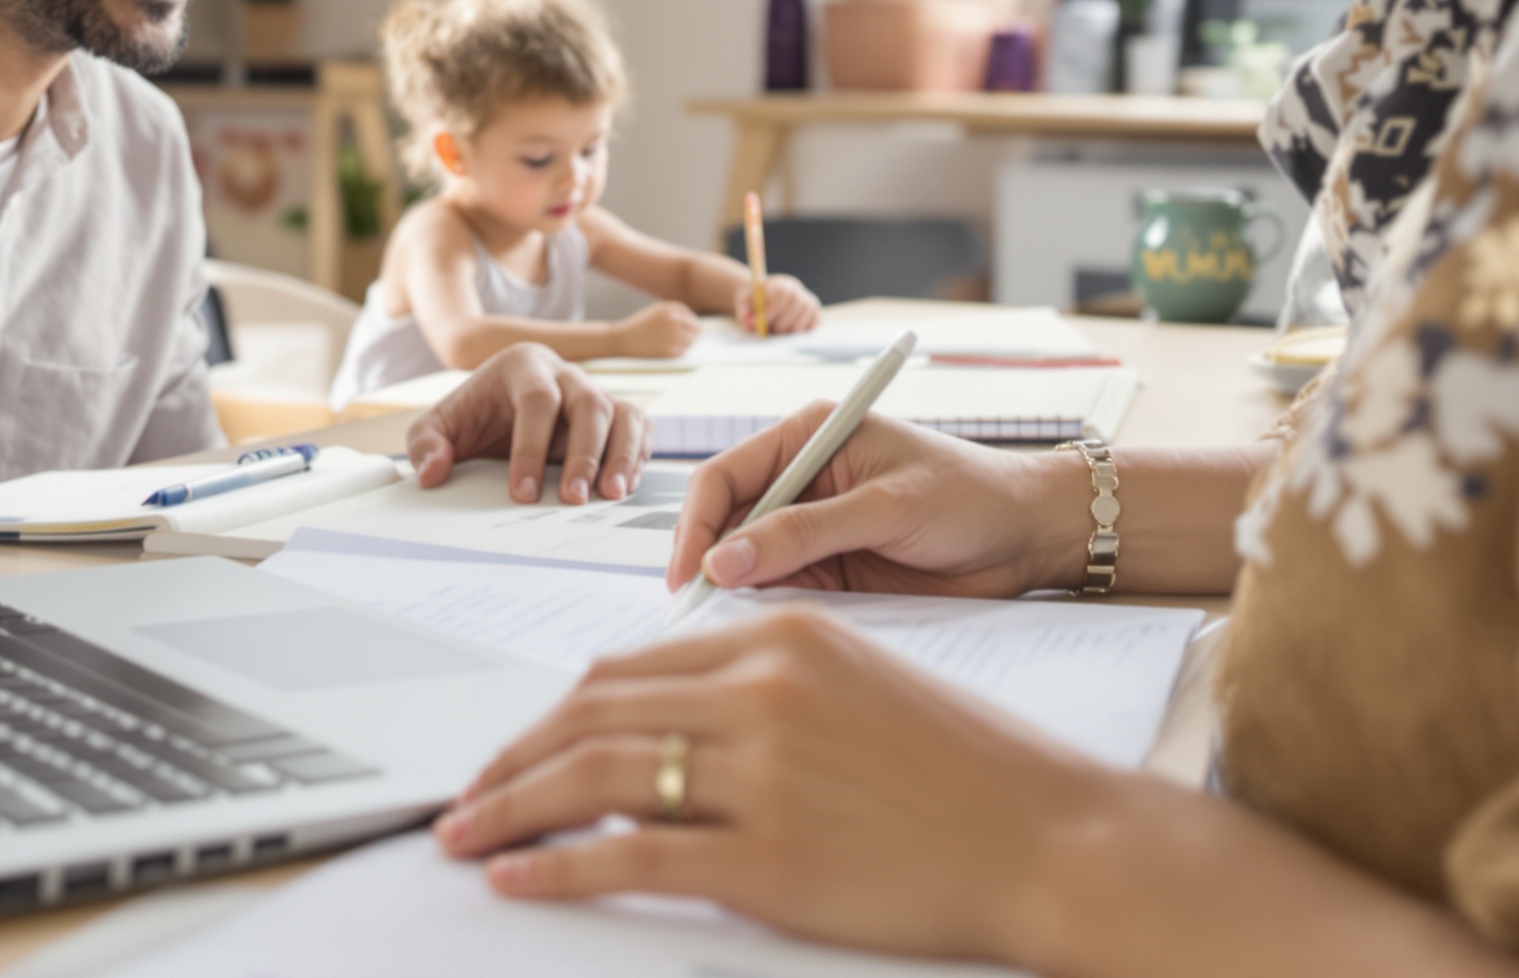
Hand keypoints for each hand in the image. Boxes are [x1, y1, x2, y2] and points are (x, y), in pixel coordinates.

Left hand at [407, 343, 649, 505]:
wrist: (495, 412)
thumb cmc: (471, 418)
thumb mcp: (437, 427)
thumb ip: (425, 445)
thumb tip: (433, 472)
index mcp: (522, 365)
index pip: (537, 400)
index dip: (532, 446)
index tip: (521, 492)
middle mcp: (565, 374)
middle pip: (589, 403)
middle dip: (583, 453)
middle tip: (572, 498)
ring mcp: (594, 392)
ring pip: (622, 413)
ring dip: (621, 455)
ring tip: (611, 495)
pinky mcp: (615, 415)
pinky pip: (639, 427)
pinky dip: (638, 455)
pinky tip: (625, 487)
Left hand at [434, 609, 1112, 966]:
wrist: (1052, 837)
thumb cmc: (967, 772)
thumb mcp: (860, 686)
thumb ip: (766, 687)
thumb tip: (669, 717)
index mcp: (781, 641)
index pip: (625, 668)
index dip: (553, 713)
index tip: (518, 748)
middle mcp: (763, 693)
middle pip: (591, 714)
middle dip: (513, 759)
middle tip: (467, 797)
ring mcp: (763, 776)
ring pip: (593, 777)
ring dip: (511, 808)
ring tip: (466, 835)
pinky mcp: (769, 858)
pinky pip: (628, 855)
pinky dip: (555, 867)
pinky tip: (517, 877)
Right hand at [612, 300, 702, 357]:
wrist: (620, 340)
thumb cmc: (639, 326)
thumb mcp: (656, 313)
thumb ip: (675, 315)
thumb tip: (697, 328)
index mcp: (669, 308)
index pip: (691, 317)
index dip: (689, 326)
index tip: (683, 332)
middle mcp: (673, 320)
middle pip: (695, 330)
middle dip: (690, 335)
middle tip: (681, 341)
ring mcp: (672, 336)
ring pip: (691, 342)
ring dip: (685, 345)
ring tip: (670, 345)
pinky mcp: (669, 351)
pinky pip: (683, 352)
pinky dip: (678, 353)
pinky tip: (666, 350)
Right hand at [667, 405, 1081, 599]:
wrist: (1029, 537)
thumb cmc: (970, 497)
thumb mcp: (886, 508)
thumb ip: (805, 534)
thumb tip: (725, 561)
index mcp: (809, 437)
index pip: (725, 477)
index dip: (697, 524)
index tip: (689, 573)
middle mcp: (802, 480)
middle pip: (727, 523)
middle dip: (710, 564)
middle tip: (696, 613)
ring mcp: (814, 529)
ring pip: (749, 563)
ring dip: (737, 593)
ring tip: (727, 627)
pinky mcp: (831, 570)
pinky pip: (783, 592)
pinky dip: (769, 612)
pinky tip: (765, 630)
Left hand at [735, 273, 820, 334]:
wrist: (765, 296)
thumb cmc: (754, 301)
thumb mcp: (743, 303)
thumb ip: (743, 312)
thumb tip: (750, 325)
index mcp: (778, 283)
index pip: (781, 294)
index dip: (773, 311)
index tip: (763, 323)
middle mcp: (796, 289)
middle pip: (797, 303)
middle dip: (784, 322)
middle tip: (773, 330)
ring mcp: (807, 299)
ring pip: (807, 313)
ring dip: (793, 327)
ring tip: (780, 330)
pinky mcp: (814, 310)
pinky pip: (815, 321)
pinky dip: (805, 329)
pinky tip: (792, 331)